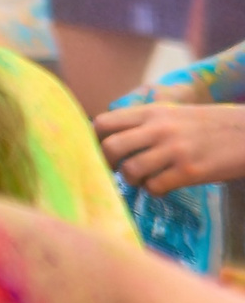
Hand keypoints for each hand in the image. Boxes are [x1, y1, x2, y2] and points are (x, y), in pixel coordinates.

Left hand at [95, 101, 244, 192]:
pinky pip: (155, 187)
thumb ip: (143, 124)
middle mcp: (159, 129)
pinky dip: (154, 190)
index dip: (95, 140)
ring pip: (130, 170)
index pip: (103, 123)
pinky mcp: (190, 171)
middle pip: (110, 147)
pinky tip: (163, 186)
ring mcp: (174, 150)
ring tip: (145, 179)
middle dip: (107, 163)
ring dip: (133, 180)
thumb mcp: (171, 114)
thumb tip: (109, 141)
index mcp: (151, 112)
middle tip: (117, 170)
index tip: (102, 151)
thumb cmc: (208, 126)